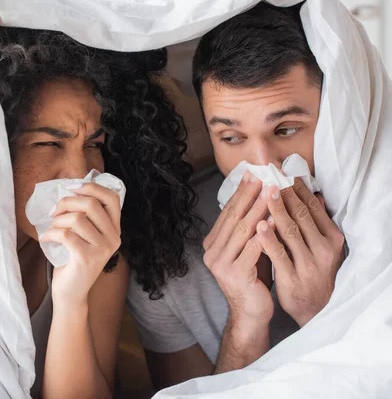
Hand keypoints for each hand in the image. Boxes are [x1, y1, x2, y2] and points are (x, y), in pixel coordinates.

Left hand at [40, 182, 121, 307]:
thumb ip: (85, 215)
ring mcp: (102, 249)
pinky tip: (46, 238)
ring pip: (77, 218)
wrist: (71, 293)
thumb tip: (69, 189)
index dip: (91, 187)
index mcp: (115, 229)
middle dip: (67, 202)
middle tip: (54, 212)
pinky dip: (51, 233)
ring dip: (57, 221)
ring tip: (52, 229)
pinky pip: (66, 234)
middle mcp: (113, 238)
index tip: (71, 187)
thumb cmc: (74, 259)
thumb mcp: (85, 235)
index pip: (112, 198)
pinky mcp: (87, 259)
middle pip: (91, 204)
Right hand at [203, 172, 273, 325]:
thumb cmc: (254, 278)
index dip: (240, 193)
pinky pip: (252, 248)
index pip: (227, 213)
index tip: (252, 174)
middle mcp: (212, 252)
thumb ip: (251, 227)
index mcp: (212, 244)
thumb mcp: (249, 248)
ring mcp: (221, 264)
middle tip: (262, 176)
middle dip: (249, 195)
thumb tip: (264, 196)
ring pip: (242, 230)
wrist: (251, 313)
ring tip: (271, 192)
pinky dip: (263, 233)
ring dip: (258, 209)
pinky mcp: (235, 275)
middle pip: (233, 217)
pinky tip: (274, 220)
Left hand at [256, 178, 344, 326]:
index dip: (298, 190)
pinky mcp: (293, 277)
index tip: (283, 174)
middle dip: (285, 194)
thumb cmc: (313, 270)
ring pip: (290, 232)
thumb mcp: (321, 246)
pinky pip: (279, 254)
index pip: (312, 208)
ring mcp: (308, 264)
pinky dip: (269, 239)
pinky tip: (259, 225)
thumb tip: (315, 193)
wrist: (314, 308)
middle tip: (271, 176)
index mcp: (332, 239)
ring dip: (276, 210)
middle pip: (301, 216)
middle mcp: (324, 250)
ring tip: (264, 192)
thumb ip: (316, 222)